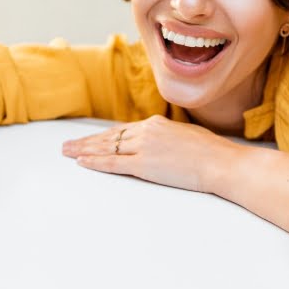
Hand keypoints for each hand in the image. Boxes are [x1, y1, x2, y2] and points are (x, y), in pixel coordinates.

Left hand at [61, 115, 239, 193]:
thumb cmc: (212, 153)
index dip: (104, 136)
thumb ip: (170, 138)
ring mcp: (143, 147)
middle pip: (109, 137)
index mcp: (156, 123)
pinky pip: (113, 163)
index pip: (123, 130)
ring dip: (84, 151)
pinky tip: (82, 162)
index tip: (91, 140)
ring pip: (106, 148)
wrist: (221, 162)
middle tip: (68, 145)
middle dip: (87, 141)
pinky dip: (95, 163)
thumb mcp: (188, 136)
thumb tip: (165, 144)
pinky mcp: (144, 165)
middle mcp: (146, 131)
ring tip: (68, 152)